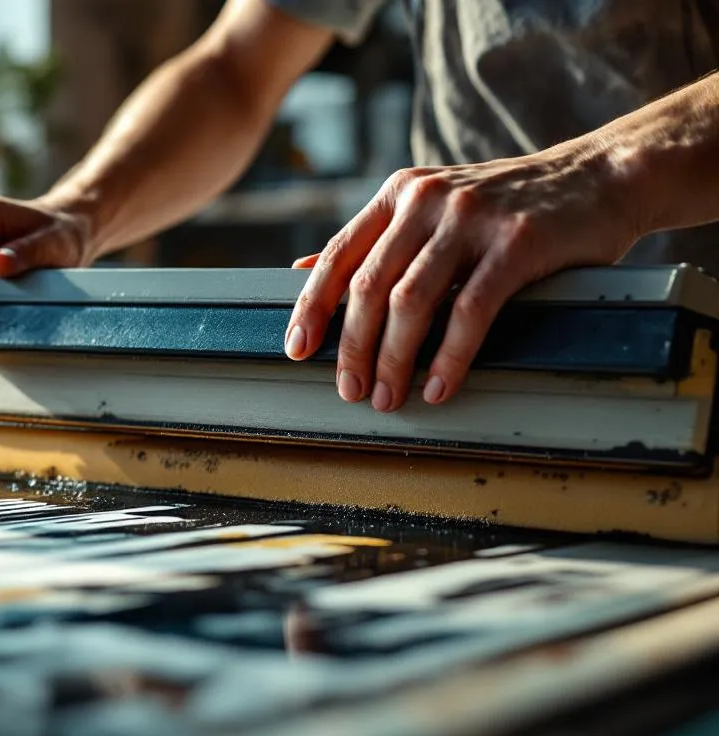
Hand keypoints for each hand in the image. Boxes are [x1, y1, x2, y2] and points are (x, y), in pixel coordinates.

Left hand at [284, 147, 639, 411]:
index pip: (339, 255)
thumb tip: (301, 270)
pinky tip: (438, 386)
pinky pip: (469, 310)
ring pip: (412, 301)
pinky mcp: (517, 241)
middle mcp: (427, 200)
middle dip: (353, 347)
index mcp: (400, 193)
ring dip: (394, 359)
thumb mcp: (433, 206)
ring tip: (389, 397)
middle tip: (349, 390)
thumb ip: (375, 239)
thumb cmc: (510, 204)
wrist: (600, 176)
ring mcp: (471, 218)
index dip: (312, 306)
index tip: (297, 349)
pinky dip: (449, 357)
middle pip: (370, 286)